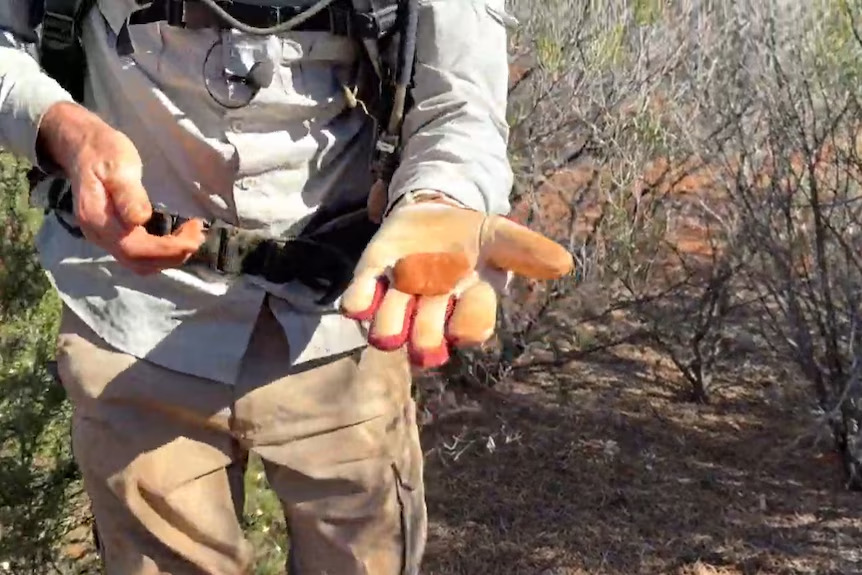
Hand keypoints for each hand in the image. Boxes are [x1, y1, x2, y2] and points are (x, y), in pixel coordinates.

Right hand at [37, 102, 204, 274]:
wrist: (84, 149)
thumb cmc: (104, 152)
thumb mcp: (119, 165)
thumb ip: (128, 194)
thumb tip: (140, 220)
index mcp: (97, 219)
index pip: (135, 249)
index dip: (168, 248)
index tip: (194, 232)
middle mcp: (98, 235)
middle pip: (139, 262)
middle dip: (174, 254)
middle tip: (198, 233)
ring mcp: (104, 239)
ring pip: (140, 264)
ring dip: (169, 257)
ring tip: (191, 236)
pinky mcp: (113, 237)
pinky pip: (138, 256)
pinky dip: (161, 254)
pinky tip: (176, 239)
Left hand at [340, 193, 573, 367]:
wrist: (433, 213)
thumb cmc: (472, 235)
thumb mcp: (501, 237)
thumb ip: (526, 250)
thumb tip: (564, 264)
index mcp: (468, 304)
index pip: (472, 328)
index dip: (468, 327)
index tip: (466, 320)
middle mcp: (432, 310)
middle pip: (428, 336)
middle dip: (426, 336)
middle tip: (425, 328)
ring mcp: (399, 297)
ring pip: (390, 327)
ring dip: (389, 327)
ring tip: (389, 327)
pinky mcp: (370, 278)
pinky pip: (360, 299)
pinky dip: (357, 303)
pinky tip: (356, 305)